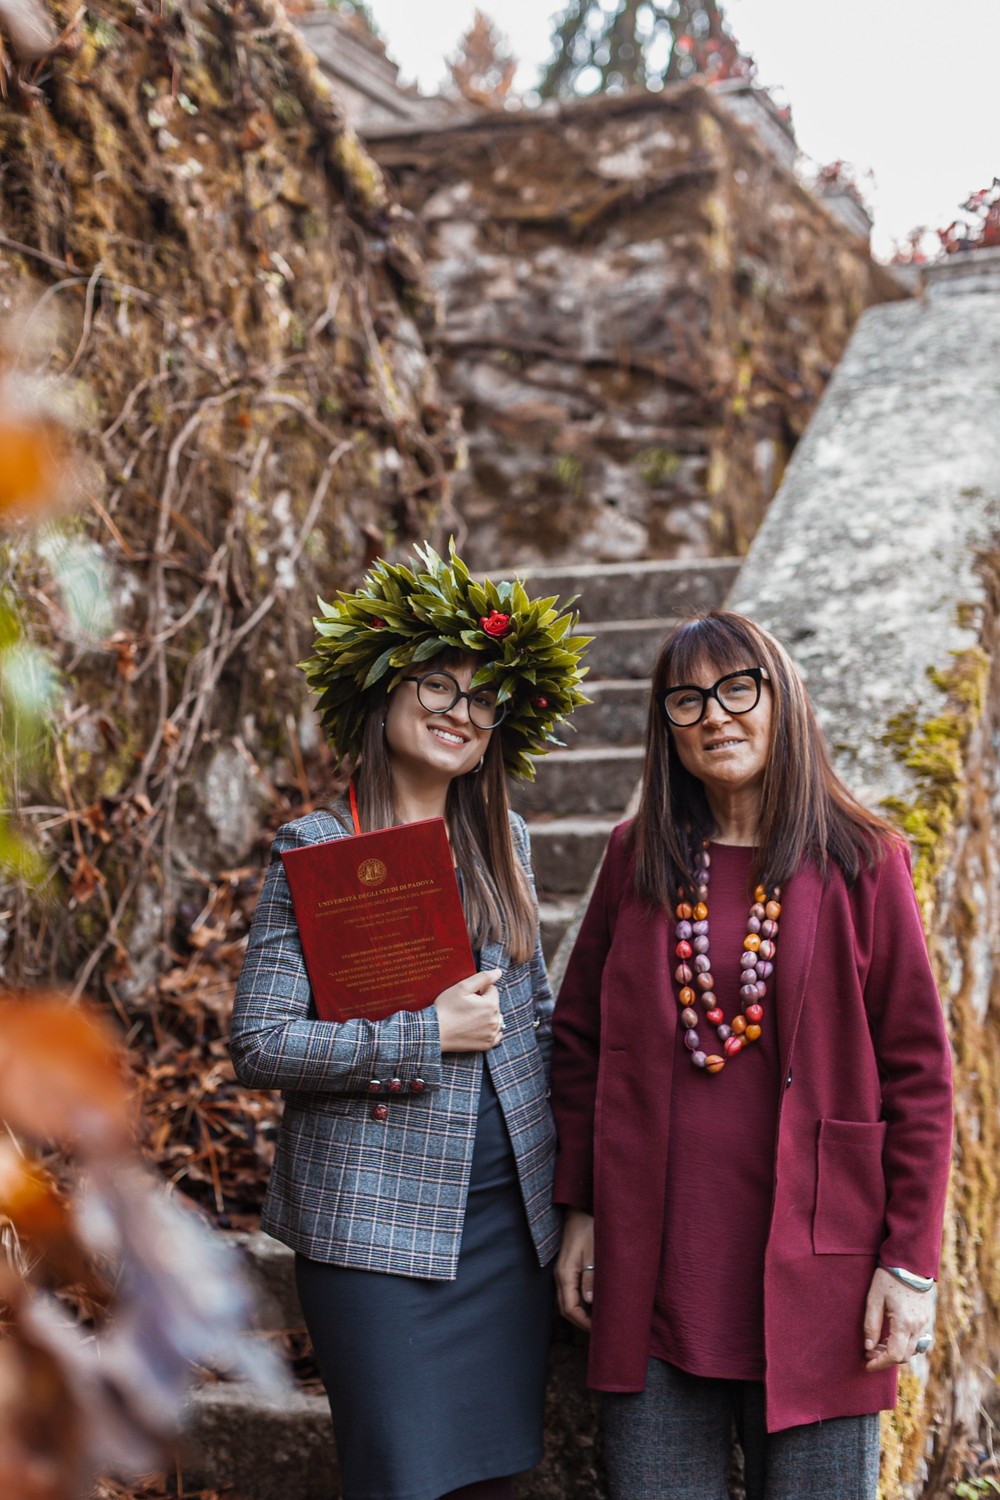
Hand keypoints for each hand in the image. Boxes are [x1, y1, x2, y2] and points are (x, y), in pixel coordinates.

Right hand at [434, 969, 503, 1052]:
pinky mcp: (487, 1045)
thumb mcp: (462, 987)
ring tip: (469, 1018)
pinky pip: (495, 1034)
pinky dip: (489, 1030)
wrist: (434, 1031)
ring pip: (495, 1018)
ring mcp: (491, 1034)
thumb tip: (499, 972)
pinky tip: (476, 1028)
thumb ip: (483, 977)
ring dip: (487, 1016)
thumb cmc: (446, 1007)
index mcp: (491, 1004)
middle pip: (494, 1004)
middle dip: (483, 1002)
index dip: (479, 990)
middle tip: (465, 1007)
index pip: (492, 990)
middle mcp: (495, 1020)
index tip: (466, 997)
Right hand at [555, 1209, 594, 1330]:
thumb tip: (589, 1303)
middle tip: (599, 1329)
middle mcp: (560, 1276)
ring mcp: (561, 1273)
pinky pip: (569, 1292)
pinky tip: (591, 1304)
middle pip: (565, 1308)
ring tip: (597, 1319)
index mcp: (566, 1274)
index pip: (570, 1308)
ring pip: (566, 1301)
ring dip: (579, 1313)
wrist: (579, 1212)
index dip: (583, 1322)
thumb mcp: (594, 1253)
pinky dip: (578, 1303)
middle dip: (580, 1322)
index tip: (599, 1328)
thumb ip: (591, 1278)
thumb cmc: (588, 1230)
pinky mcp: (566, 1269)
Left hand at [863, 1266, 932, 1369]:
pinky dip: (904, 1345)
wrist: (910, 1263)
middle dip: (886, 1359)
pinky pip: (917, 1341)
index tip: (867, 1364)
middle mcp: (917, 1327)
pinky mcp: (926, 1318)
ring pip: (912, 1350)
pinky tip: (891, 1337)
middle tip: (870, 1353)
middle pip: (904, 1356)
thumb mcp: (874, 1298)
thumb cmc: (889, 1278)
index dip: (880, 1363)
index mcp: (904, 1323)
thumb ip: (871, 1324)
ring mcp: (924, 1323)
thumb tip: (868, 1347)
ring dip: (895, 1353)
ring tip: (878, 1345)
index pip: (894, 1355)